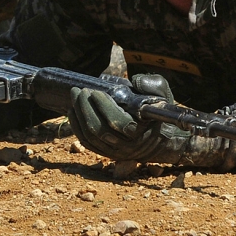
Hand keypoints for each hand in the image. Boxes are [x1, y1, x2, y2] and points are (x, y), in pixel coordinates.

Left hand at [68, 73, 188, 161]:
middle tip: (80, 91)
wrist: (160, 140)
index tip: (96, 91)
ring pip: (90, 137)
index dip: (103, 106)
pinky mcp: (106, 154)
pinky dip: (76, 127)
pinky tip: (73, 111)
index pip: (117, 122)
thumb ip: (152, 85)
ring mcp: (114, 152)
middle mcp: (126, 146)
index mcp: (140, 131)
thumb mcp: (162, 95)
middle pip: (98, 130)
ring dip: (79, 115)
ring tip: (75, 96)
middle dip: (85, 108)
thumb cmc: (158, 114)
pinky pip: (86, 143)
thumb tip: (134, 81)